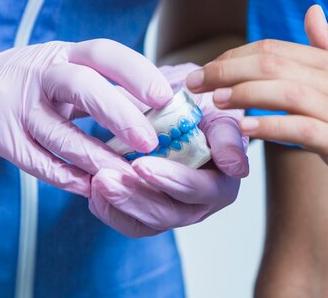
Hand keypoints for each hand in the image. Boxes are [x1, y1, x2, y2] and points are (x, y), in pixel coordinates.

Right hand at [0, 27, 172, 195]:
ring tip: (128, 176)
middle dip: (119, 114)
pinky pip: (35, 160)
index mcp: (63, 54)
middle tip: (150, 141)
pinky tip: (91, 188)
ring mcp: (14, 103)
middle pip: (81, 86)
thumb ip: (105, 84)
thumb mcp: (63, 70)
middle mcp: (39, 73)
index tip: (165, 96)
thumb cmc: (30, 82)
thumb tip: (164, 104)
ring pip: (59, 134)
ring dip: (96, 158)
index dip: (136, 72)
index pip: (103, 52)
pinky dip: (65, 176)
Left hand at [88, 63, 248, 236]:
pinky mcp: (151, 213)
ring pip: (146, 222)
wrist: (181, 104)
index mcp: (223, 181)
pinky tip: (92, 187)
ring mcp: (175, 210)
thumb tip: (235, 167)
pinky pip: (129, 222)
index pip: (199, 189)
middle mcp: (200, 203)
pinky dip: (108, 209)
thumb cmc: (202, 106)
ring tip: (96, 180)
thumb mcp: (217, 110)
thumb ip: (227, 135)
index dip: (171, 180)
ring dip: (118, 203)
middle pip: (169, 213)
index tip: (141, 165)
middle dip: (135, 196)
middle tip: (106, 176)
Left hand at [187, 5, 327, 197]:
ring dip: (241, 94)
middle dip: (224, 70)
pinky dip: (270, 127)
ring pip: (280, 91)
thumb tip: (311, 9)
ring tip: (213, 102)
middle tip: (194, 83)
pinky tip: (246, 130)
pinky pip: (299, 129)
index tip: (207, 69)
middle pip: (267, 64)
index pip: (270, 49)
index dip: (233, 57)